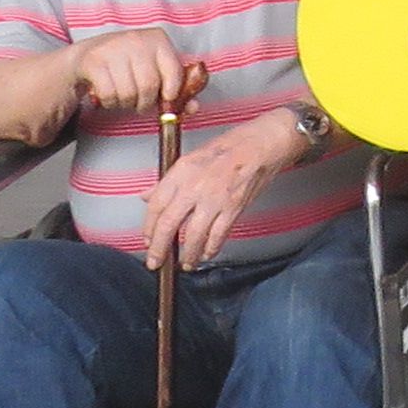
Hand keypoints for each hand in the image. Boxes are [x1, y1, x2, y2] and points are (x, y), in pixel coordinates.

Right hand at [71, 24, 197, 116]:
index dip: (172, 91)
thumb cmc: (129, 64)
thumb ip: (177, 88)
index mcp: (158, 40)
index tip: (166, 98)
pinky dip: (110, 102)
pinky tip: (110, 94)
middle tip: (141, 103)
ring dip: (126, 104)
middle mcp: (137, 40)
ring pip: (128, 93)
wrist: (90, 55)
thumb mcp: (155, 69)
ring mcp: (114, 49)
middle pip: (149, 86)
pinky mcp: (94, 61)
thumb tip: (193, 107)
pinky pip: (108, 95)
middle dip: (146, 103)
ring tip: (124, 96)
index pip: (174, 71)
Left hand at [145, 110, 301, 273]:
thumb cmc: (229, 147)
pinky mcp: (233, 207)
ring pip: (194, 235)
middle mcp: (194, 185)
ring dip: (188, 254)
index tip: (148, 240)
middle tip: (156, 262)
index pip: (155, 204)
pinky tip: (207, 254)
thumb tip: (147, 196)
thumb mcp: (191, 158)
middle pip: (169, 224)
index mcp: (181, 171)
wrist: (260, 144)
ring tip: (185, 264)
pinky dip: (211, 248)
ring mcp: (215, 198)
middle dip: (159, 248)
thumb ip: (167, 181)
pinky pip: (218, 234)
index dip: (148, 227)